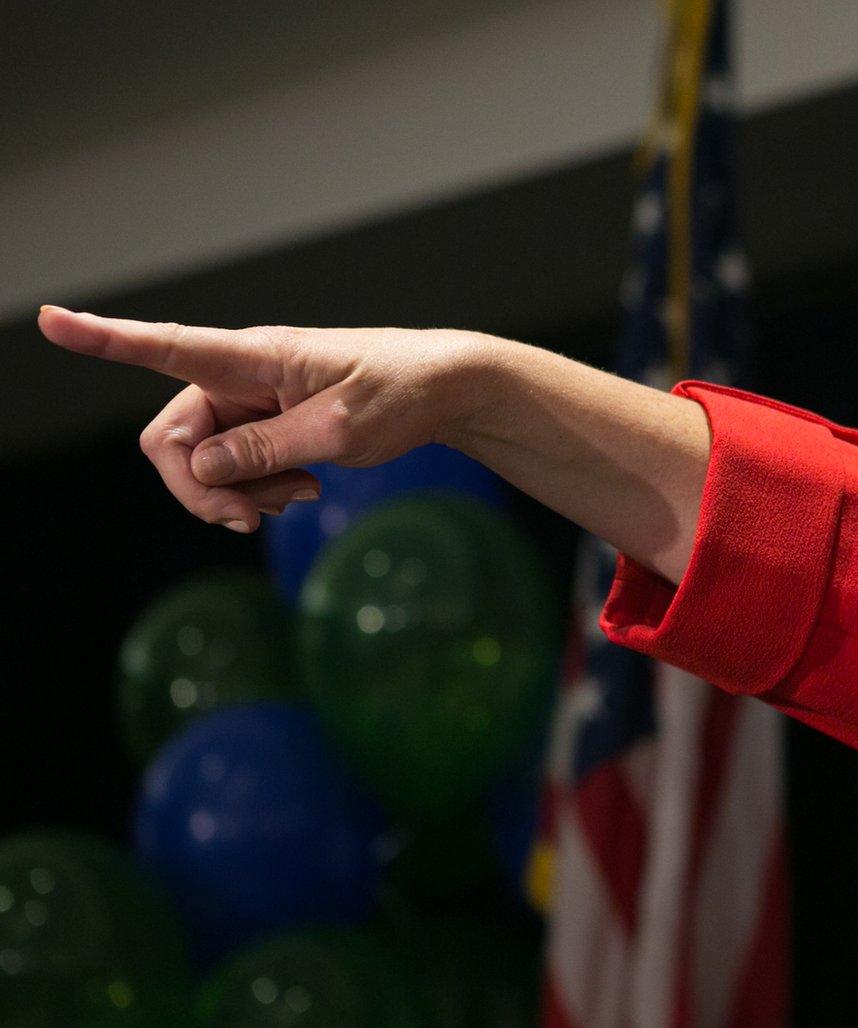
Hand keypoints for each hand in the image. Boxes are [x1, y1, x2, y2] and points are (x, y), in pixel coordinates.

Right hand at [39, 307, 489, 532]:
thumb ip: (266, 449)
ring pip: (202, 462)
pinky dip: (257, 490)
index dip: (105, 339)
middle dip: (201, 487)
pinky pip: (232, 468)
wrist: (445, 390)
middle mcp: (239, 375)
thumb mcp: (339, 430)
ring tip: (298, 495)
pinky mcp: (264, 423)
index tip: (51, 319)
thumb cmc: (400, 394)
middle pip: (173, 440)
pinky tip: (300, 490)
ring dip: (237, 492)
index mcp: (254, 357)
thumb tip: (200, 467)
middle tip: (252, 518)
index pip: (167, 346)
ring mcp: (249, 401)